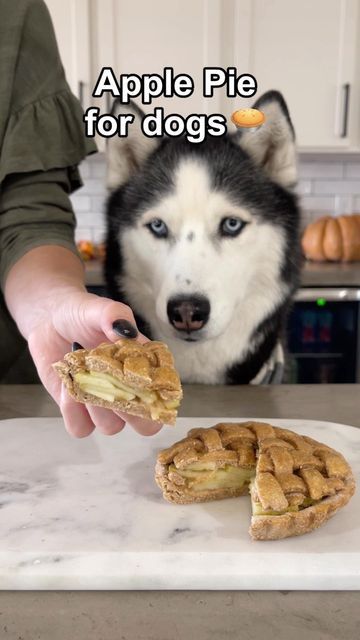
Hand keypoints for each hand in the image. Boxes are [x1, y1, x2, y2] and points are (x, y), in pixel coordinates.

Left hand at [27, 289, 162, 436]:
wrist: (49, 320)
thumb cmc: (82, 313)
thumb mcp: (100, 308)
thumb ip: (114, 316)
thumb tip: (125, 331)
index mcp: (145, 369)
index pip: (166, 395)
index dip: (158, 397)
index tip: (138, 380)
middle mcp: (129, 392)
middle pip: (146, 425)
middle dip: (132, 412)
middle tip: (113, 384)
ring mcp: (104, 405)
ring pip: (111, 427)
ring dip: (96, 406)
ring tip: (82, 375)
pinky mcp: (77, 412)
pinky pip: (81, 428)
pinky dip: (73, 411)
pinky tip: (67, 386)